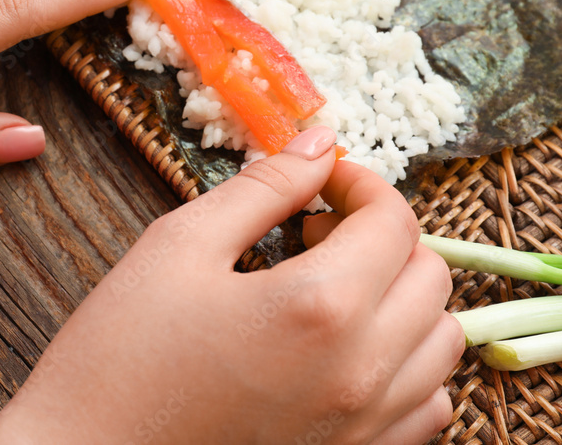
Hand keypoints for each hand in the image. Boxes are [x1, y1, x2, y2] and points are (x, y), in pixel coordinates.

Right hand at [0, 126, 463, 444]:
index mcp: (321, 306)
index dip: (360, 183)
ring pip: (442, 342)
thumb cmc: (119, 356)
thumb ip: (263, 189)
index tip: (321, 180)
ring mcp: (366, 427)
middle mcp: (362, 372)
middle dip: (383, 234)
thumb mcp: (180, 247)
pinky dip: (408, 364)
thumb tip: (317, 145)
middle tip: (317, 231)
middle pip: (430, 275)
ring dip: (404, 297)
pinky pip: (428, 405)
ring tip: (338, 288)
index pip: (391, 219)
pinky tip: (349, 350)